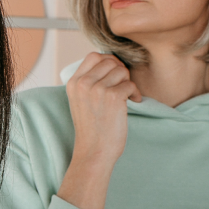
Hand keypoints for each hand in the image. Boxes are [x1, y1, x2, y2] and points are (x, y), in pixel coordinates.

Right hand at [57, 53, 140, 208]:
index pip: (94, 56)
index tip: (114, 76)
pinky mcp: (112, 97)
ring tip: (127, 97)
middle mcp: (83, 83)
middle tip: (123, 87)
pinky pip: (131, 84)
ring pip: (122, 71)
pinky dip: (136, 94)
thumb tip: (112, 63)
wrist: (94, 152)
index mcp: (73, 82)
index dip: (108, 62)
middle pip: (110, 61)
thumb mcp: (81, 101)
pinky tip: (133, 103)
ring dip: (128, 83)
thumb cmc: (91, 129)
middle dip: (120, 72)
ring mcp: (97, 89)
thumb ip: (89, 82)